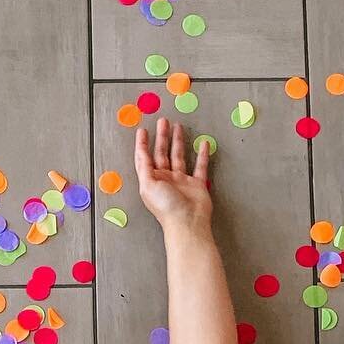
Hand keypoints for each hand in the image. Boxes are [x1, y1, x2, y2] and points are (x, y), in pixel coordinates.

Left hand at [134, 116, 212, 232]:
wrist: (187, 222)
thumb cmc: (166, 207)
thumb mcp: (148, 186)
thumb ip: (144, 168)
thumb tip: (140, 153)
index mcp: (151, 180)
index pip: (145, 158)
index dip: (143, 144)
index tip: (142, 130)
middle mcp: (165, 179)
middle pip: (162, 153)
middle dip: (162, 137)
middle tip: (163, 121)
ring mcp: (181, 181)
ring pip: (179, 156)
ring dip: (178, 141)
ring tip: (178, 126)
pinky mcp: (197, 184)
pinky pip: (199, 166)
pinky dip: (201, 155)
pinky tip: (202, 143)